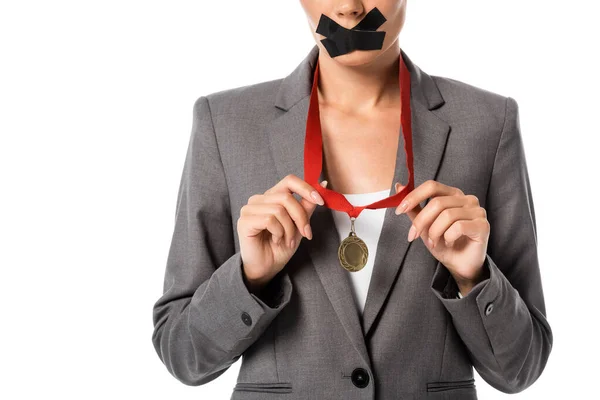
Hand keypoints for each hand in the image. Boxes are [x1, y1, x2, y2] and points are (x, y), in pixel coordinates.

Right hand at [238, 174, 327, 290]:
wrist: (266, 268)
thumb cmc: (280, 247)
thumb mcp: (299, 225)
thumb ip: (307, 206)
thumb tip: (323, 184)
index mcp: (272, 197)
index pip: (289, 180)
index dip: (306, 188)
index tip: (320, 201)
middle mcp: (259, 199)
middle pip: (287, 197)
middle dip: (301, 217)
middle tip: (305, 233)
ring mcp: (249, 209)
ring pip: (279, 210)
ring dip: (289, 229)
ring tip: (287, 240)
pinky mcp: (245, 221)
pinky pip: (269, 220)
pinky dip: (278, 233)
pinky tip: (275, 240)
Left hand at [394, 180, 489, 294]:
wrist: (459, 265)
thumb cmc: (444, 243)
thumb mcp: (424, 225)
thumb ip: (414, 207)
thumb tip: (398, 187)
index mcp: (453, 194)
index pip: (432, 186)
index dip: (414, 196)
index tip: (399, 210)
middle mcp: (467, 199)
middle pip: (437, 203)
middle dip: (421, 221)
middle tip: (413, 235)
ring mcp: (477, 211)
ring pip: (447, 215)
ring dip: (434, 232)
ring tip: (434, 242)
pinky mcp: (483, 225)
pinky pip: (458, 227)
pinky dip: (448, 238)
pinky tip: (449, 243)